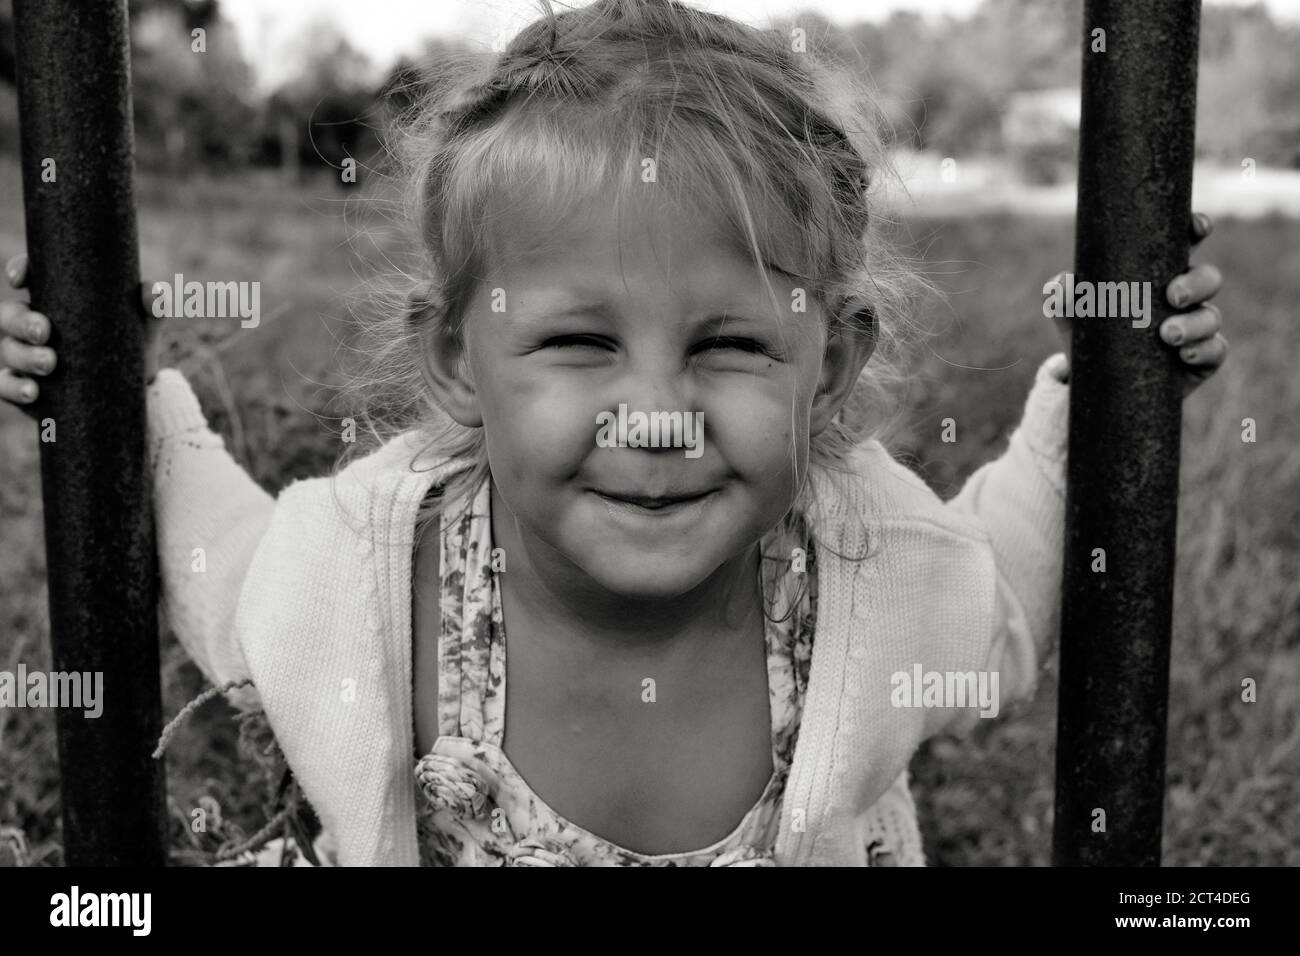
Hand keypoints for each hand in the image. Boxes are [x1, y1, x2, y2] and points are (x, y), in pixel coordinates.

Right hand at [0, 253, 164, 417]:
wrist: (136, 392)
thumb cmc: (133, 346)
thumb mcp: (144, 326)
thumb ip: (152, 307)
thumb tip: (153, 292)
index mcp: (55, 300)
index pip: (29, 277)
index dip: (19, 271)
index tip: (22, 279)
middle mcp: (33, 326)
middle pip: (11, 315)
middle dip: (22, 322)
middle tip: (44, 332)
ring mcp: (25, 357)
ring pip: (8, 350)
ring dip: (24, 356)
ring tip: (49, 364)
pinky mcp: (25, 388)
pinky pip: (5, 387)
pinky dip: (14, 388)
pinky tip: (32, 391)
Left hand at [1048, 212, 1226, 397]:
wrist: (1092, 387)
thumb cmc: (1088, 337)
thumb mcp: (1071, 317)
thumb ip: (1063, 298)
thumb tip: (1064, 284)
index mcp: (1157, 275)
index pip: (1185, 244)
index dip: (1197, 229)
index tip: (1196, 227)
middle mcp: (1183, 298)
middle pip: (1208, 278)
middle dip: (1197, 282)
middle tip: (1173, 296)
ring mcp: (1196, 328)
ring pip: (1211, 316)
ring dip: (1195, 323)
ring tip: (1168, 335)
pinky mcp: (1200, 360)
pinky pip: (1216, 350)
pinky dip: (1204, 350)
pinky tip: (1184, 355)